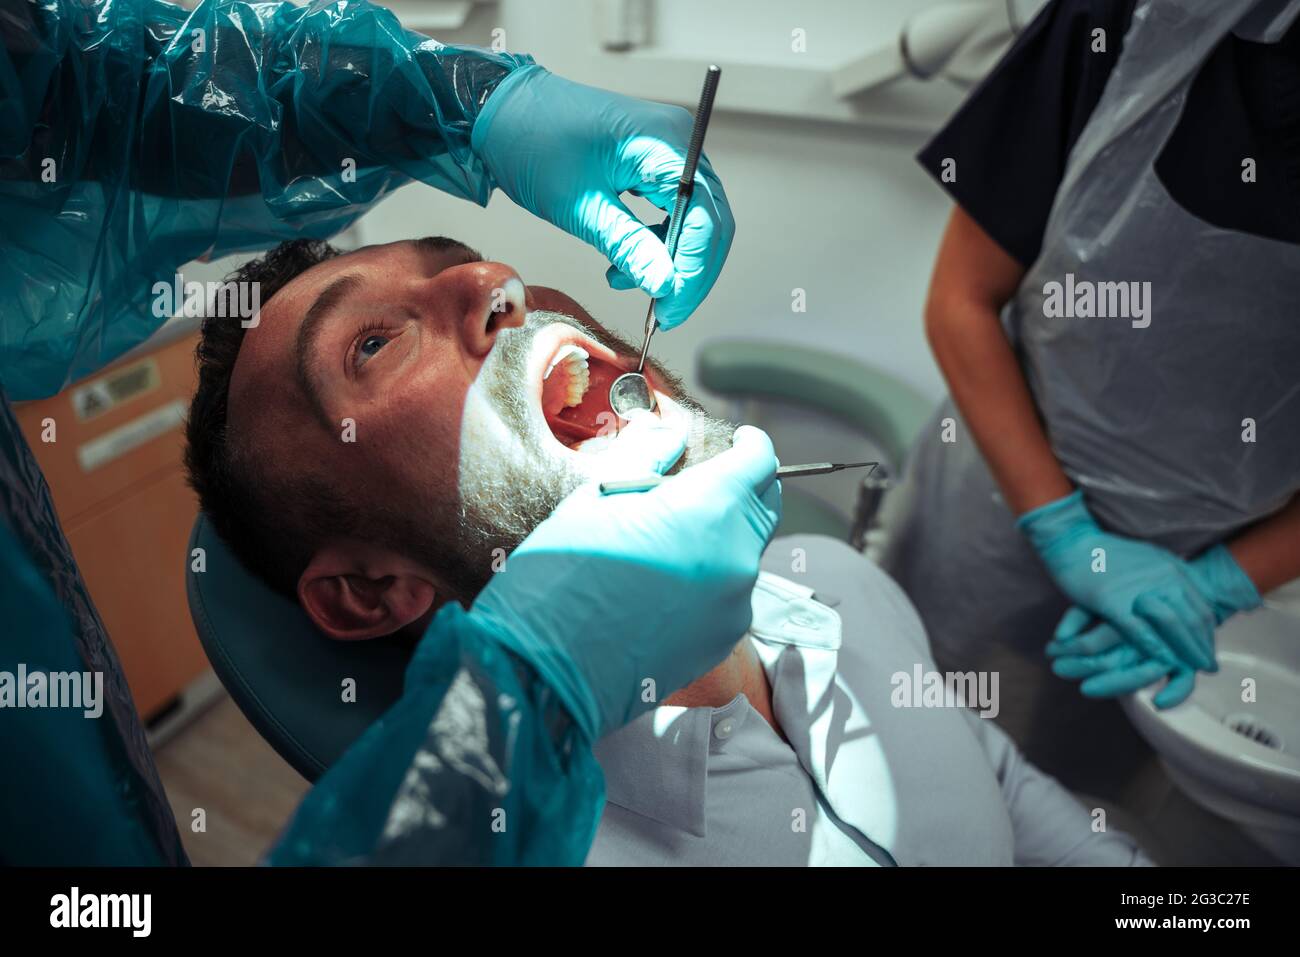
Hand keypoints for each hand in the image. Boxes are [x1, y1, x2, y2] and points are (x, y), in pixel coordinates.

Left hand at [471, 66, 733, 328]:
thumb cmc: (533, 143)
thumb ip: (629, 246)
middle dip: (688, 273)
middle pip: (710, 222)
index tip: (670, 311)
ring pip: (695, 220)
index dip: (693, 273)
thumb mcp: (581, 206)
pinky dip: (658, 242)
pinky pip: (675, 210)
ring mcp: (669, 149)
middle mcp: (678, 142)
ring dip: (672, 260)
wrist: (504, 109)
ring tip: (631, 282)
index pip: (705, 220)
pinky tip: (629, 259)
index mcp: (665, 145)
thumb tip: (666, 285)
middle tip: (663, 312)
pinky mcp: (654, 161)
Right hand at [471, 422, 780, 739]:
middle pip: (763, 508)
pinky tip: (662, 582)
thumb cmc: (560, 576)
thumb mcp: (595, 499)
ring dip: (720, 535)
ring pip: (744, 553)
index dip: (751, 444)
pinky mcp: (721, 640)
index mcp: (707, 511)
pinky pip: (729, 594)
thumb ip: (644, 460)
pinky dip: (708, 578)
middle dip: (742, 487)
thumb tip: (668, 435)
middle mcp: (735, 558)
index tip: (738, 438)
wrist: (545, 670)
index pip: (759, 463)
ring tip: (667, 538)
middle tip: (705, 480)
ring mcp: (734, 605)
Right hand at [1045, 544, 1260, 708]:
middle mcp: (1162, 576)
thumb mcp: (1149, 557)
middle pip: (1193, 618)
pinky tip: (1162, 662)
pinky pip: (1139, 628)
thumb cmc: (1107, 553)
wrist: (1072, 542)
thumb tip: (1189, 592)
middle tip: (1209, 667)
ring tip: (1192, 669)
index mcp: (1173, 568)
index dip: (1208, 633)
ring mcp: (1139, 587)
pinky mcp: (1113, 600)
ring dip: (1186, 650)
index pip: (1201, 606)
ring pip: (1173, 624)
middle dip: (1203, 647)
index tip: (1208, 650)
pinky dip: (1154, 647)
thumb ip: (1171, 575)